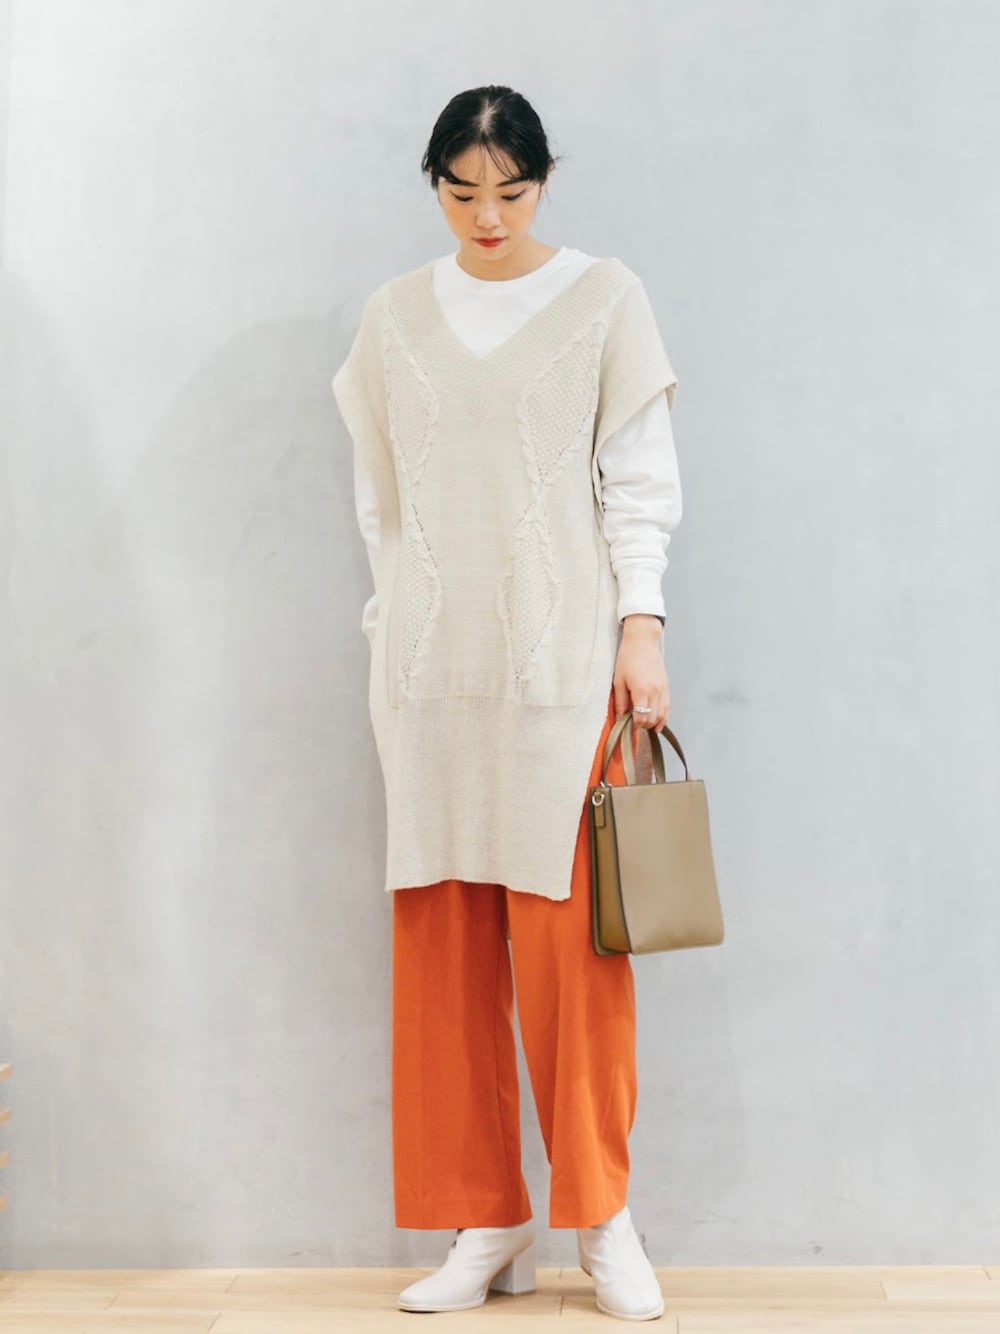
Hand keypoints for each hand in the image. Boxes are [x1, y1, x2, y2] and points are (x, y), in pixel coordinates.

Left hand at [613, 615, 670, 733]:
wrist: (642, 641)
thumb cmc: (628, 657)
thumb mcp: (618, 680)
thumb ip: (620, 701)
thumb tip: (620, 717)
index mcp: (641, 690)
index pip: (641, 717)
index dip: (635, 725)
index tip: (628, 726)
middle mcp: (655, 691)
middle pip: (652, 718)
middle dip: (643, 725)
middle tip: (634, 725)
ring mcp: (663, 689)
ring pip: (662, 715)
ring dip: (654, 723)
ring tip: (645, 726)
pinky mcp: (666, 686)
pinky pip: (668, 706)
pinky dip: (664, 716)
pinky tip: (658, 723)